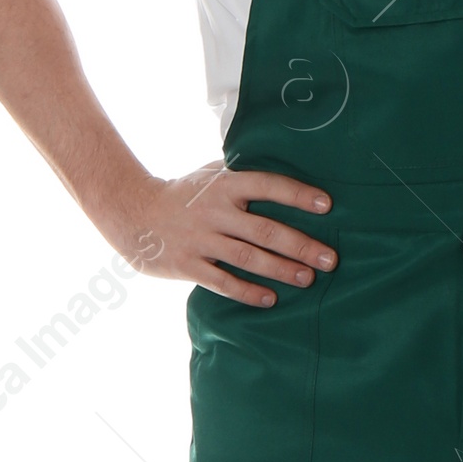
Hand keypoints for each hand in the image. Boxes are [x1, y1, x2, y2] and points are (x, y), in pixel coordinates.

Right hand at [112, 164, 335, 307]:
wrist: (132, 213)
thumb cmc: (182, 193)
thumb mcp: (209, 173)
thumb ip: (241, 172)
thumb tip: (282, 162)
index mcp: (223, 185)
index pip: (267, 185)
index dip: (297, 195)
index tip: (327, 205)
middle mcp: (214, 212)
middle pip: (265, 230)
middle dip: (301, 246)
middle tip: (330, 259)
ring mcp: (200, 240)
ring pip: (248, 258)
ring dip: (281, 270)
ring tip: (308, 279)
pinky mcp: (188, 265)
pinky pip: (223, 282)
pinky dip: (247, 292)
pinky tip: (270, 299)